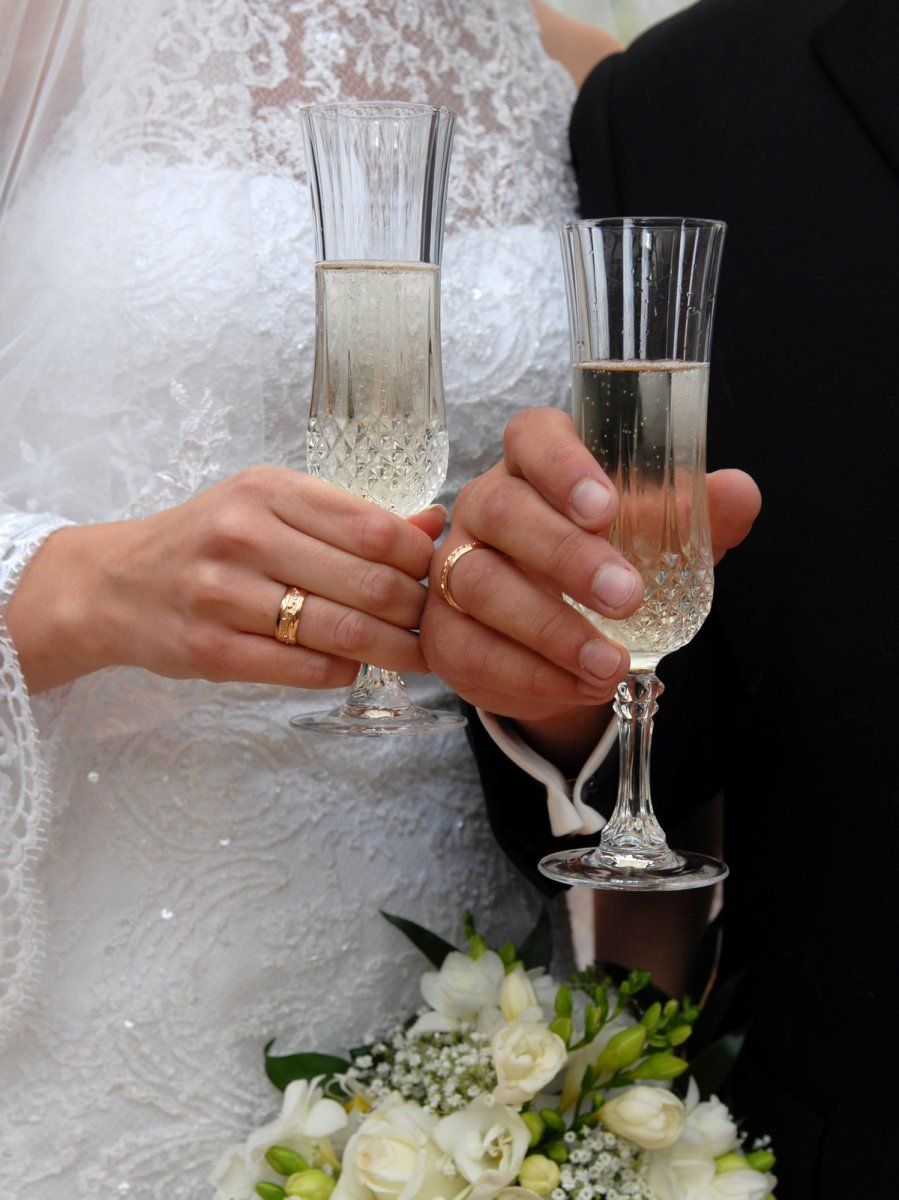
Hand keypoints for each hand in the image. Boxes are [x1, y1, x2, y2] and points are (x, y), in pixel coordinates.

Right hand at [8, 466, 444, 693]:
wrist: (115, 583)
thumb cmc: (208, 540)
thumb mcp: (272, 507)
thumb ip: (351, 517)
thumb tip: (434, 523)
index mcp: (269, 490)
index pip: (376, 529)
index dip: (421, 560)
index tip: (435, 576)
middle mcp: (245, 534)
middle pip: (370, 583)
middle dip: (416, 611)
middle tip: (433, 624)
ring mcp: (224, 594)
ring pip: (342, 631)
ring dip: (393, 650)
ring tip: (414, 655)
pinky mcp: (211, 650)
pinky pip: (305, 668)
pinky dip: (344, 671)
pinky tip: (353, 665)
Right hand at [420, 407, 760, 740]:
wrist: (567, 644)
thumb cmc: (609, 567)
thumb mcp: (658, 542)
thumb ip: (695, 517)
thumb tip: (739, 492)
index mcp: (536, 465)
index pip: (533, 438)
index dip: (563, 465)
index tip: (605, 506)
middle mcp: (487, 505)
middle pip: (503, 511)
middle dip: (564, 556)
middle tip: (626, 596)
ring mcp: (455, 566)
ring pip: (479, 583)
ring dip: (549, 628)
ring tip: (609, 662)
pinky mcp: (445, 629)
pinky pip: (472, 648)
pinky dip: (529, 674)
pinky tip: (580, 686)